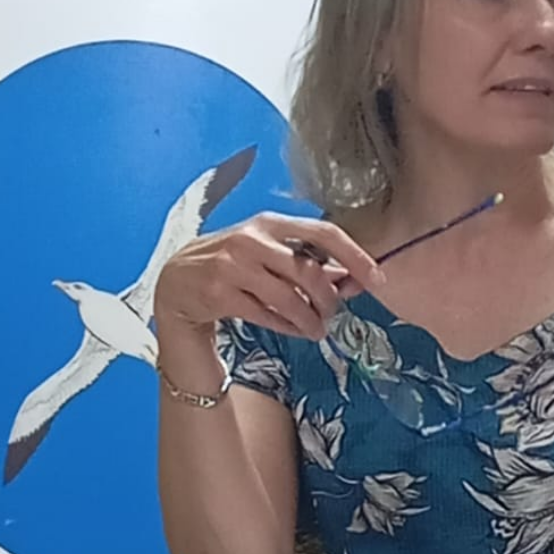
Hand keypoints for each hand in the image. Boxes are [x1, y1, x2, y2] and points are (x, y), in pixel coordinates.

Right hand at [154, 213, 383, 340]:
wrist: (177, 282)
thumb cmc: (234, 266)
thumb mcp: (270, 255)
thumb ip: (310, 264)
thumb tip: (355, 279)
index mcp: (271, 223)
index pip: (324, 232)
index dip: (355, 256)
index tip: (377, 279)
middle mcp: (252, 239)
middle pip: (309, 271)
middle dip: (329, 298)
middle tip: (333, 314)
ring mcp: (233, 265)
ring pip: (289, 298)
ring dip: (310, 320)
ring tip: (317, 330)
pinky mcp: (219, 292)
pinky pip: (267, 315)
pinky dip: (287, 326)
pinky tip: (296, 329)